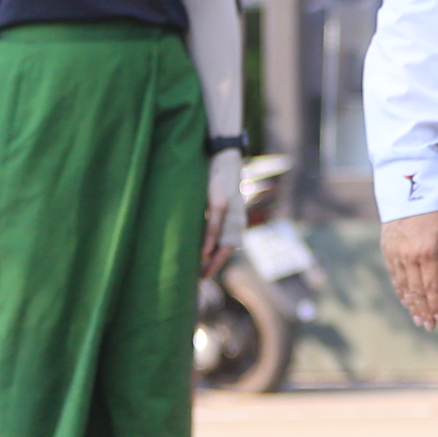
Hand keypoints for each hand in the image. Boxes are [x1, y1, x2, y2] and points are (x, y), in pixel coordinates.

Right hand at [203, 149, 243, 277]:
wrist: (224, 156)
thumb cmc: (218, 180)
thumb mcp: (216, 203)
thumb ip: (213, 219)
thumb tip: (200, 239)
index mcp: (236, 218)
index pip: (229, 246)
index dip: (218, 262)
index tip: (205, 275)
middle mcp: (236, 217)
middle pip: (229, 248)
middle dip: (216, 265)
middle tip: (202, 279)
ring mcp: (230, 210)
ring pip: (224, 240)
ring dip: (213, 258)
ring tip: (201, 271)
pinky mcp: (221, 202)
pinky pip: (215, 225)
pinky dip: (210, 240)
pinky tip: (203, 252)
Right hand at [382, 205, 437, 330]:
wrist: (407, 192)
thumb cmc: (436, 208)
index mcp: (427, 252)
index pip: (433, 286)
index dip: (437, 304)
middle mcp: (409, 257)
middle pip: (417, 291)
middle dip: (424, 310)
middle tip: (429, 326)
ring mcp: (395, 255)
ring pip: (403, 287)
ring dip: (411, 305)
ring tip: (419, 319)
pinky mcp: (387, 251)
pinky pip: (394, 277)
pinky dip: (400, 291)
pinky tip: (406, 301)